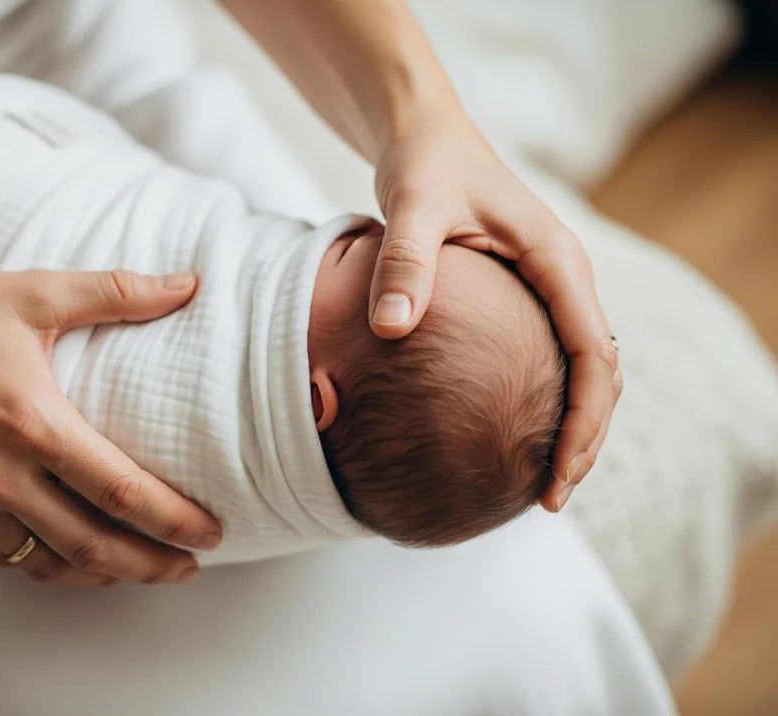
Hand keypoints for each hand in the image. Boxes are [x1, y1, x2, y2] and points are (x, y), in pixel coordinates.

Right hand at [0, 263, 221, 584]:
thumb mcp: (37, 292)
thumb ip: (119, 291)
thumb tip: (188, 285)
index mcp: (32, 421)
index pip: (120, 490)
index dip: (172, 519)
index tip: (210, 532)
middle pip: (91, 545)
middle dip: (150, 564)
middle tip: (190, 567)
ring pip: (48, 562)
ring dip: (104, 575)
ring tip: (145, 569)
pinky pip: (7, 555)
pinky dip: (51, 566)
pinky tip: (79, 559)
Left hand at [369, 111, 620, 510]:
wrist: (422, 136)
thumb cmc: (422, 165)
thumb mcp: (410, 206)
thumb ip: (404, 264)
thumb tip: (391, 329)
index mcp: (556, 261)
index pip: (592, 356)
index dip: (583, 423)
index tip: (558, 479)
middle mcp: (564, 277)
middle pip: (598, 373)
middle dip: (583, 439)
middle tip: (547, 499)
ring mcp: (547, 286)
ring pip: (580, 367)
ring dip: (570, 424)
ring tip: (538, 481)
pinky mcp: (524, 292)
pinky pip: (549, 355)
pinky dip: (545, 398)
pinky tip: (511, 431)